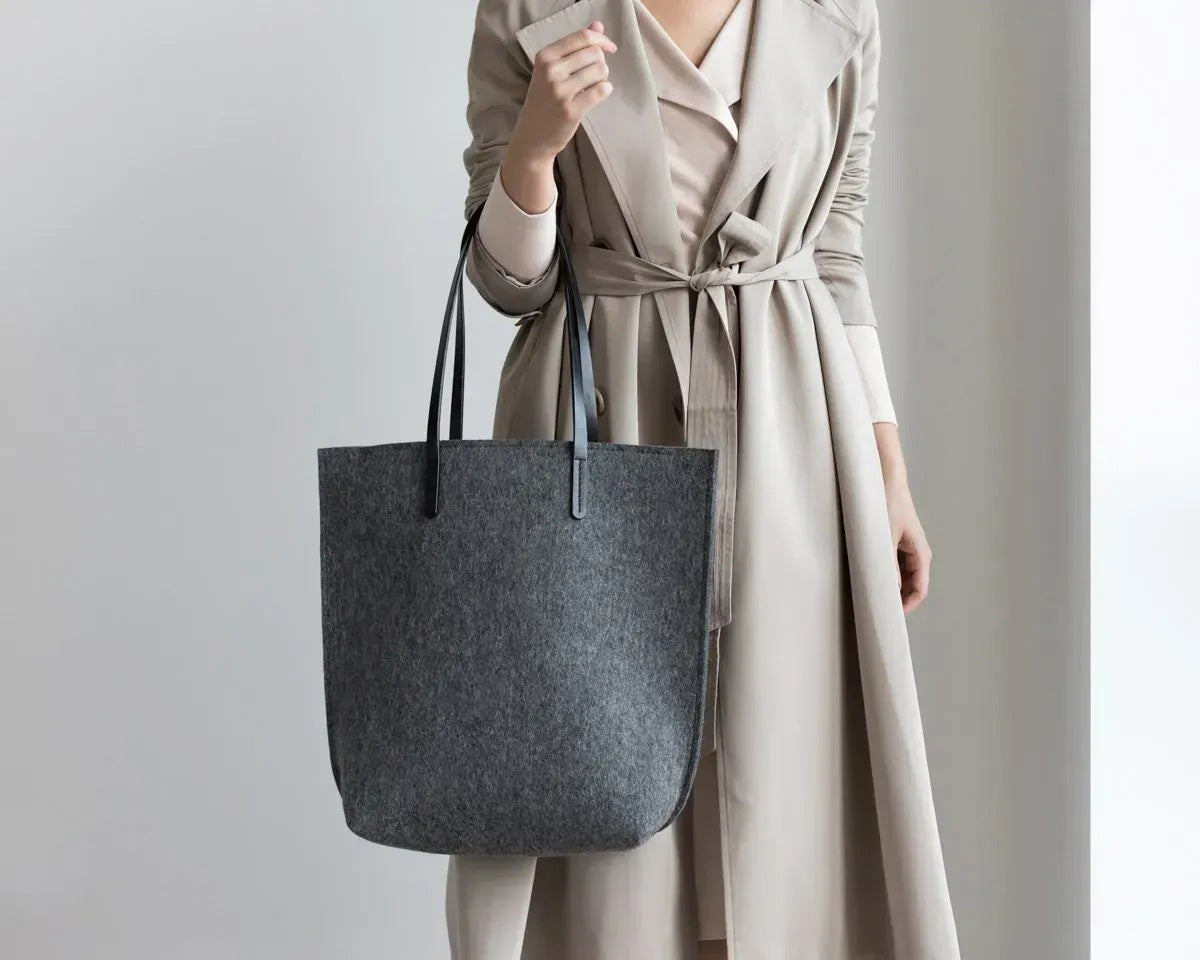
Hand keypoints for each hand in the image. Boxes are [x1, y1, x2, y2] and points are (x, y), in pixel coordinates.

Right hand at [501, 22, 616, 212]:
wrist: (532, 137)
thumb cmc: (544, 101)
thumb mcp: (552, 70)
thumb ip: (575, 46)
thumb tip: (598, 25)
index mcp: (545, 56)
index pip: (582, 37)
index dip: (601, 40)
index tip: (610, 48)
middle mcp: (551, 71)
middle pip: (594, 53)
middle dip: (600, 63)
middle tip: (593, 77)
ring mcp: (560, 91)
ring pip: (600, 70)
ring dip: (602, 78)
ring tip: (591, 87)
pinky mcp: (571, 110)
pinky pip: (601, 90)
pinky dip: (604, 91)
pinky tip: (596, 96)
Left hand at [873, 424, 931, 612]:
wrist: (883, 476)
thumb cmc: (886, 502)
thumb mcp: (884, 535)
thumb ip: (886, 563)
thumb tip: (888, 590)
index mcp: (920, 553)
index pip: (919, 590)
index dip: (906, 606)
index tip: (888, 618)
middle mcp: (914, 553)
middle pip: (909, 586)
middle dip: (895, 600)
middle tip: (875, 611)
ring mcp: (903, 548)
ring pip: (898, 577)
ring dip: (887, 587)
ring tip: (868, 597)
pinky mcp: (891, 542)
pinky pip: (889, 566)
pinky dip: (881, 574)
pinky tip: (865, 578)